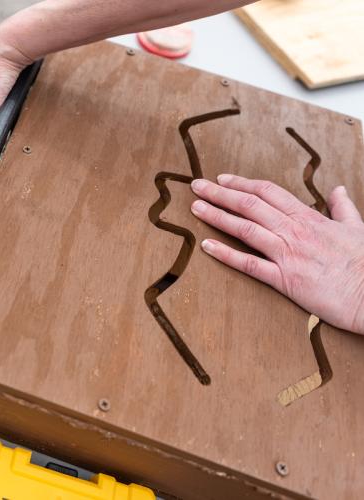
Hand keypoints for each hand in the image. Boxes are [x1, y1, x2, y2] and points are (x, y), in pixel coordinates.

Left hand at [190, 174, 363, 333]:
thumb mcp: (356, 228)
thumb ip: (342, 208)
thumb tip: (337, 190)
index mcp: (309, 218)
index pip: (268, 192)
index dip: (242, 183)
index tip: (223, 178)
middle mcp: (294, 231)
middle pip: (250, 205)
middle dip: (220, 193)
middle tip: (197, 186)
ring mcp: (287, 254)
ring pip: (245, 228)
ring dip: (217, 216)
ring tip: (195, 208)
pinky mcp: (285, 279)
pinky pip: (249, 264)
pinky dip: (226, 254)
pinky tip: (206, 246)